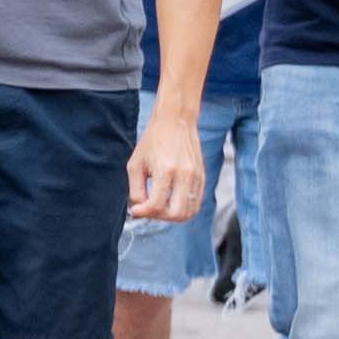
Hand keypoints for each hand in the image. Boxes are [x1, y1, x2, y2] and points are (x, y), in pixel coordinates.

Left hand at [125, 106, 204, 224]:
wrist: (176, 122)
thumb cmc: (153, 141)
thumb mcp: (136, 163)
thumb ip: (135, 189)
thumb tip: (138, 209)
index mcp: (165, 170)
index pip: (156, 204)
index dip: (143, 212)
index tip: (136, 210)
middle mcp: (184, 175)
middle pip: (176, 213)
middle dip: (160, 217)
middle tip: (149, 210)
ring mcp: (196, 177)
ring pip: (190, 212)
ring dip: (173, 216)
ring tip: (161, 207)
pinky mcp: (202, 177)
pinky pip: (197, 203)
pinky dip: (184, 208)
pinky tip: (172, 201)